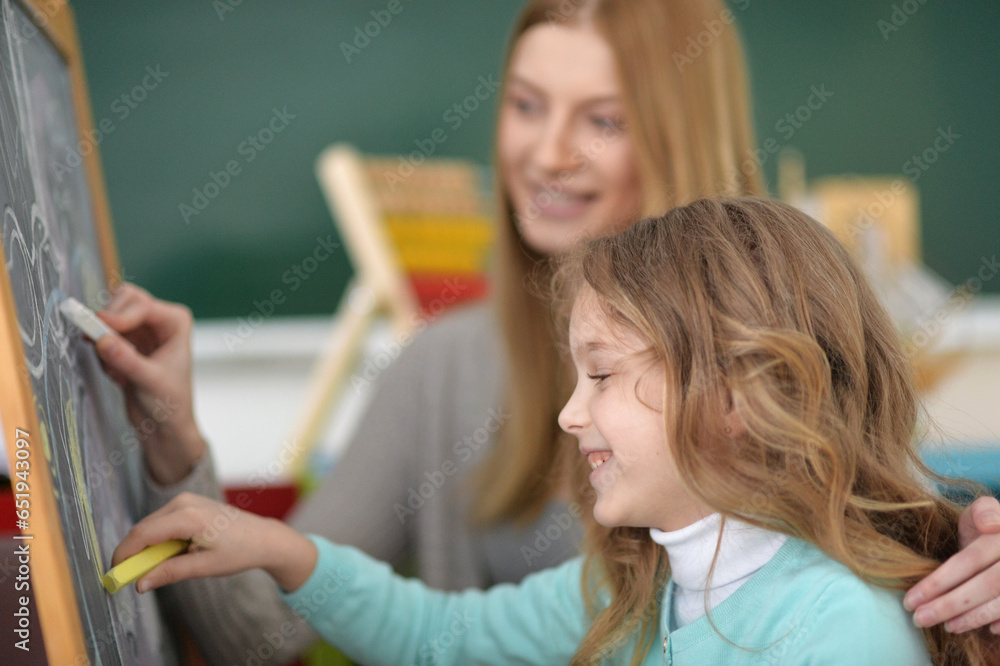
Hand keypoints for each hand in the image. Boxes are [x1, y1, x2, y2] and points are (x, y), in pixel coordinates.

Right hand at [93, 283, 205, 484]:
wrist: (164, 425)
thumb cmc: (170, 403)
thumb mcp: (149, 381)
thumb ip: (127, 360)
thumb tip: (102, 339)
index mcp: (176, 322)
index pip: (142, 304)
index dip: (119, 315)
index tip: (100, 330)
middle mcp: (159, 320)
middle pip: (124, 299)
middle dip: (108, 321)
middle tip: (96, 342)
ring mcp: (141, 329)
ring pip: (109, 317)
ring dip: (104, 341)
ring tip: (118, 371)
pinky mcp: (125, 343)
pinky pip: (102, 336)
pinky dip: (102, 354)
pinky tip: (117, 376)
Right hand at [112, 493, 317, 593]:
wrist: (262, 537)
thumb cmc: (239, 552)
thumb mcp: (204, 567)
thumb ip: (170, 573)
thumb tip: (139, 584)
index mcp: (189, 517)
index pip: (142, 534)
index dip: (123, 555)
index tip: (113, 576)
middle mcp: (184, 502)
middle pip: (142, 529)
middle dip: (132, 554)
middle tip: (132, 579)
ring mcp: (185, 500)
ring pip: (150, 526)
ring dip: (147, 548)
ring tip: (163, 567)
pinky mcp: (187, 502)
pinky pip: (161, 522)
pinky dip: (158, 540)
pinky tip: (174, 553)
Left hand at [905, 496, 999, 632]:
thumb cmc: (988, 524)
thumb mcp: (982, 509)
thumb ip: (983, 511)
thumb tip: (990, 524)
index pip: (967, 562)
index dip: (938, 582)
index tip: (910, 599)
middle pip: (982, 586)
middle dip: (948, 605)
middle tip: (919, 619)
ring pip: (999, 602)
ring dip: (972, 618)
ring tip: (947, 626)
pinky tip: (987, 631)